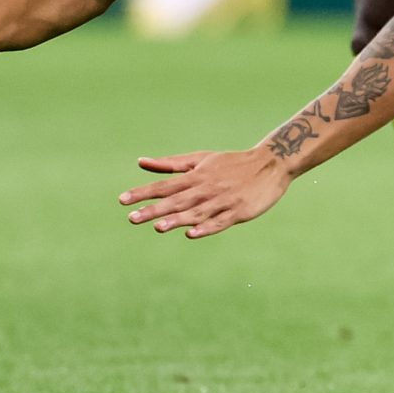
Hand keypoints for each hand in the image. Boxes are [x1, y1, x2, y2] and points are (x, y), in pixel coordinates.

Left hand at [119, 148, 290, 239]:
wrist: (270, 163)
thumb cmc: (231, 163)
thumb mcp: (200, 159)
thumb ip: (170, 164)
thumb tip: (141, 162)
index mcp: (196, 175)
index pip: (164, 186)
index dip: (144, 193)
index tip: (123, 201)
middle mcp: (206, 188)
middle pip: (176, 200)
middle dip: (154, 209)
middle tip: (132, 218)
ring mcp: (223, 200)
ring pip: (196, 212)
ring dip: (177, 219)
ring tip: (157, 227)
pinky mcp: (238, 212)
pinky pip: (219, 222)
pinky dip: (206, 227)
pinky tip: (192, 233)